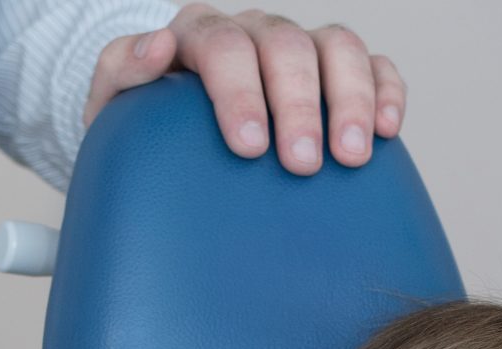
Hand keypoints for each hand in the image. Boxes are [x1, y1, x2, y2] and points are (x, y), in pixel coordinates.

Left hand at [84, 5, 404, 175]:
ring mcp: (301, 47)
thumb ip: (122, 72)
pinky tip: (388, 130)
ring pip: (338, 47)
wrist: (175, 137)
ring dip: (350, 99)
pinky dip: (386, 90)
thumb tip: (156, 48)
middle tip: (303, 163)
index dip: (238, 92)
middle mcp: (255, 32)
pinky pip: (374, 64)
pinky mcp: (338, 69)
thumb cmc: (146, 127)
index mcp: (200, 34)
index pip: (223, 45)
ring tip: (352, 156)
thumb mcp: (113, 105)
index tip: (249, 146)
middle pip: (286, 47)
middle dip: (298, 104)